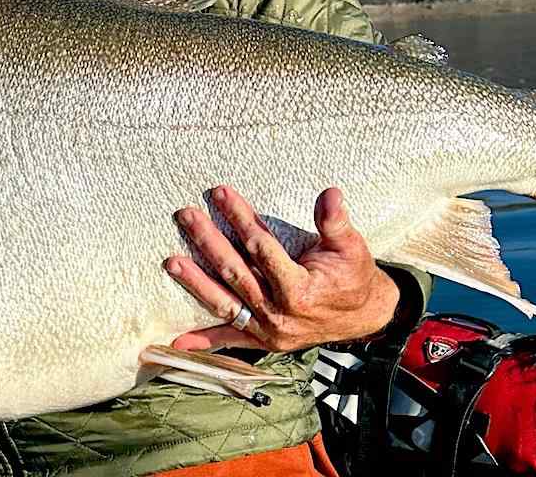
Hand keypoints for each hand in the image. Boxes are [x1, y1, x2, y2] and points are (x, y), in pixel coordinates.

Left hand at [164, 185, 399, 351]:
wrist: (364, 317)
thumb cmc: (354, 276)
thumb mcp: (352, 246)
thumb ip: (336, 222)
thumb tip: (330, 194)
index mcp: (300, 290)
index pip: (261, 248)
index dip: (240, 218)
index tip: (220, 193)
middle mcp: (279, 313)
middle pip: (235, 272)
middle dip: (208, 242)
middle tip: (186, 216)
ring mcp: (268, 331)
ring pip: (225, 303)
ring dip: (196, 283)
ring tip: (171, 262)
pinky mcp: (263, 341)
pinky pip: (230, 339)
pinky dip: (204, 340)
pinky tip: (178, 340)